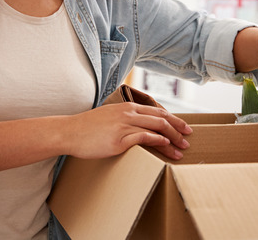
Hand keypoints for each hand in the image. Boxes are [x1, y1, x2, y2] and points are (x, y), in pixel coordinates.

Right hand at [64, 103, 191, 159]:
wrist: (69, 132)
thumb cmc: (88, 127)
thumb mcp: (110, 116)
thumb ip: (125, 118)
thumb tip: (139, 126)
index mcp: (127, 107)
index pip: (157, 111)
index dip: (174, 119)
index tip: (184, 128)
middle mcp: (128, 113)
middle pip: (161, 118)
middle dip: (178, 129)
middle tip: (188, 139)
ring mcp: (123, 126)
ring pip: (156, 128)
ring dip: (172, 140)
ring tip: (180, 150)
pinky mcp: (118, 139)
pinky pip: (143, 137)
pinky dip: (157, 141)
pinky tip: (165, 146)